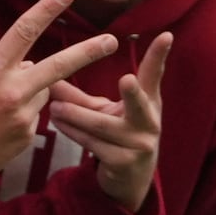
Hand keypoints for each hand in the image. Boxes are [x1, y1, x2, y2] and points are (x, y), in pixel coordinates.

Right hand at [0, 0, 118, 178]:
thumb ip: (0, 67)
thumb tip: (30, 63)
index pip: (24, 31)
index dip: (47, 9)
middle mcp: (12, 90)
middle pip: (59, 65)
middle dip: (89, 52)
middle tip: (112, 41)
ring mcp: (23, 115)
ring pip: (43, 92)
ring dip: (30, 93)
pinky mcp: (28, 135)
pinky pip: (34, 116)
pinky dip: (22, 116)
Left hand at [48, 31, 169, 212]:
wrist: (130, 178)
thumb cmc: (118, 134)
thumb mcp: (105, 111)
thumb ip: (80, 96)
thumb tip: (49, 79)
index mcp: (149, 103)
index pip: (154, 76)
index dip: (160, 56)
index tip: (166, 36)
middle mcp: (150, 122)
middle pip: (139, 105)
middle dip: (133, 93)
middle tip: (126, 80)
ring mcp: (139, 145)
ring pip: (102, 125)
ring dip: (75, 115)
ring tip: (54, 106)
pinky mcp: (124, 162)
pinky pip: (93, 144)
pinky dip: (73, 132)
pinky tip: (57, 123)